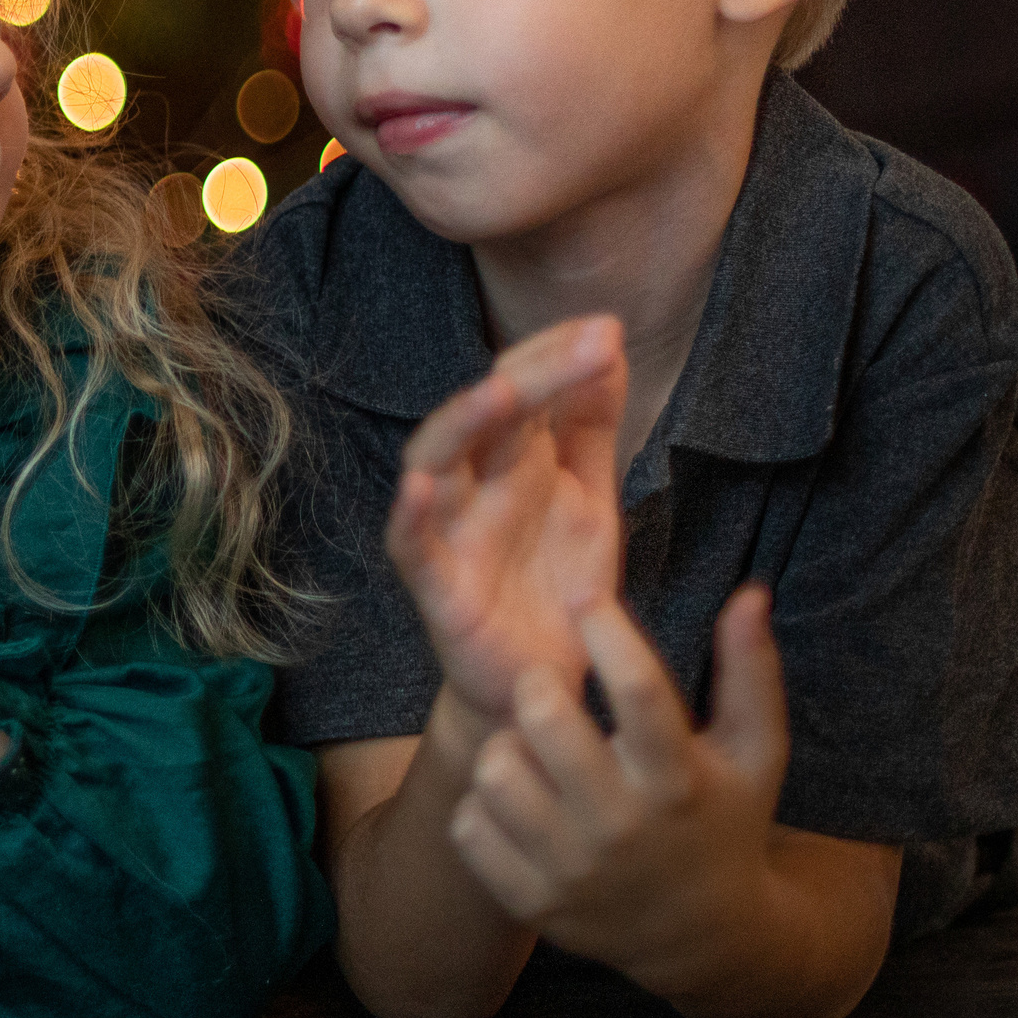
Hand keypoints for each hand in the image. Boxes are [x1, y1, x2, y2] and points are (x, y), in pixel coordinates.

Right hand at [387, 315, 626, 727]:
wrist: (544, 687)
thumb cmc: (557, 586)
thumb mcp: (590, 496)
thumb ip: (592, 424)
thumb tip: (608, 338)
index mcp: (513, 457)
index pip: (524, 383)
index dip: (557, 352)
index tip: (607, 330)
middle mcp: (475, 482)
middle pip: (486, 411)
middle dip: (530, 374)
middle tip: (586, 344)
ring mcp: (450, 530)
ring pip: (434, 460)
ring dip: (461, 422)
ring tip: (499, 391)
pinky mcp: (436, 587)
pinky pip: (410, 546)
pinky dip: (409, 515)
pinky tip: (418, 488)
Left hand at [449, 589, 789, 997]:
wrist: (706, 939)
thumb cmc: (723, 820)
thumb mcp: (755, 752)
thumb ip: (752, 671)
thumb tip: (748, 593)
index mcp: (679, 780)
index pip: (639, 689)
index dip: (607, 630)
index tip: (587, 600)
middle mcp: (623, 826)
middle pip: (545, 719)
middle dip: (538, 684)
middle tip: (545, 687)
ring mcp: (573, 870)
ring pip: (495, 770)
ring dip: (504, 747)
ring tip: (529, 749)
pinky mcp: (533, 903)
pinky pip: (468, 826)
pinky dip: (481, 806)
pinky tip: (514, 802)